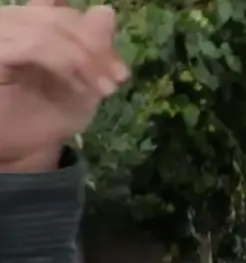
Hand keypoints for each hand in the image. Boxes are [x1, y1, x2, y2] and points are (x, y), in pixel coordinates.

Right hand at [0, 0, 128, 171]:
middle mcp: (7, 24)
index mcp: (28, 25)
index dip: (97, 36)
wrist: (20, 152)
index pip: (65, 12)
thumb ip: (93, 49)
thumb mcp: (83, 82)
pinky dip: (64, 63)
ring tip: (102, 88)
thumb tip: (106, 12)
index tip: (121, 72)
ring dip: (84, 59)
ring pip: (48, 29)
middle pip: (60, 17)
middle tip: (117, 79)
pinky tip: (79, 87)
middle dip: (96, 50)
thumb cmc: (46, 117)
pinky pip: (33, 45)